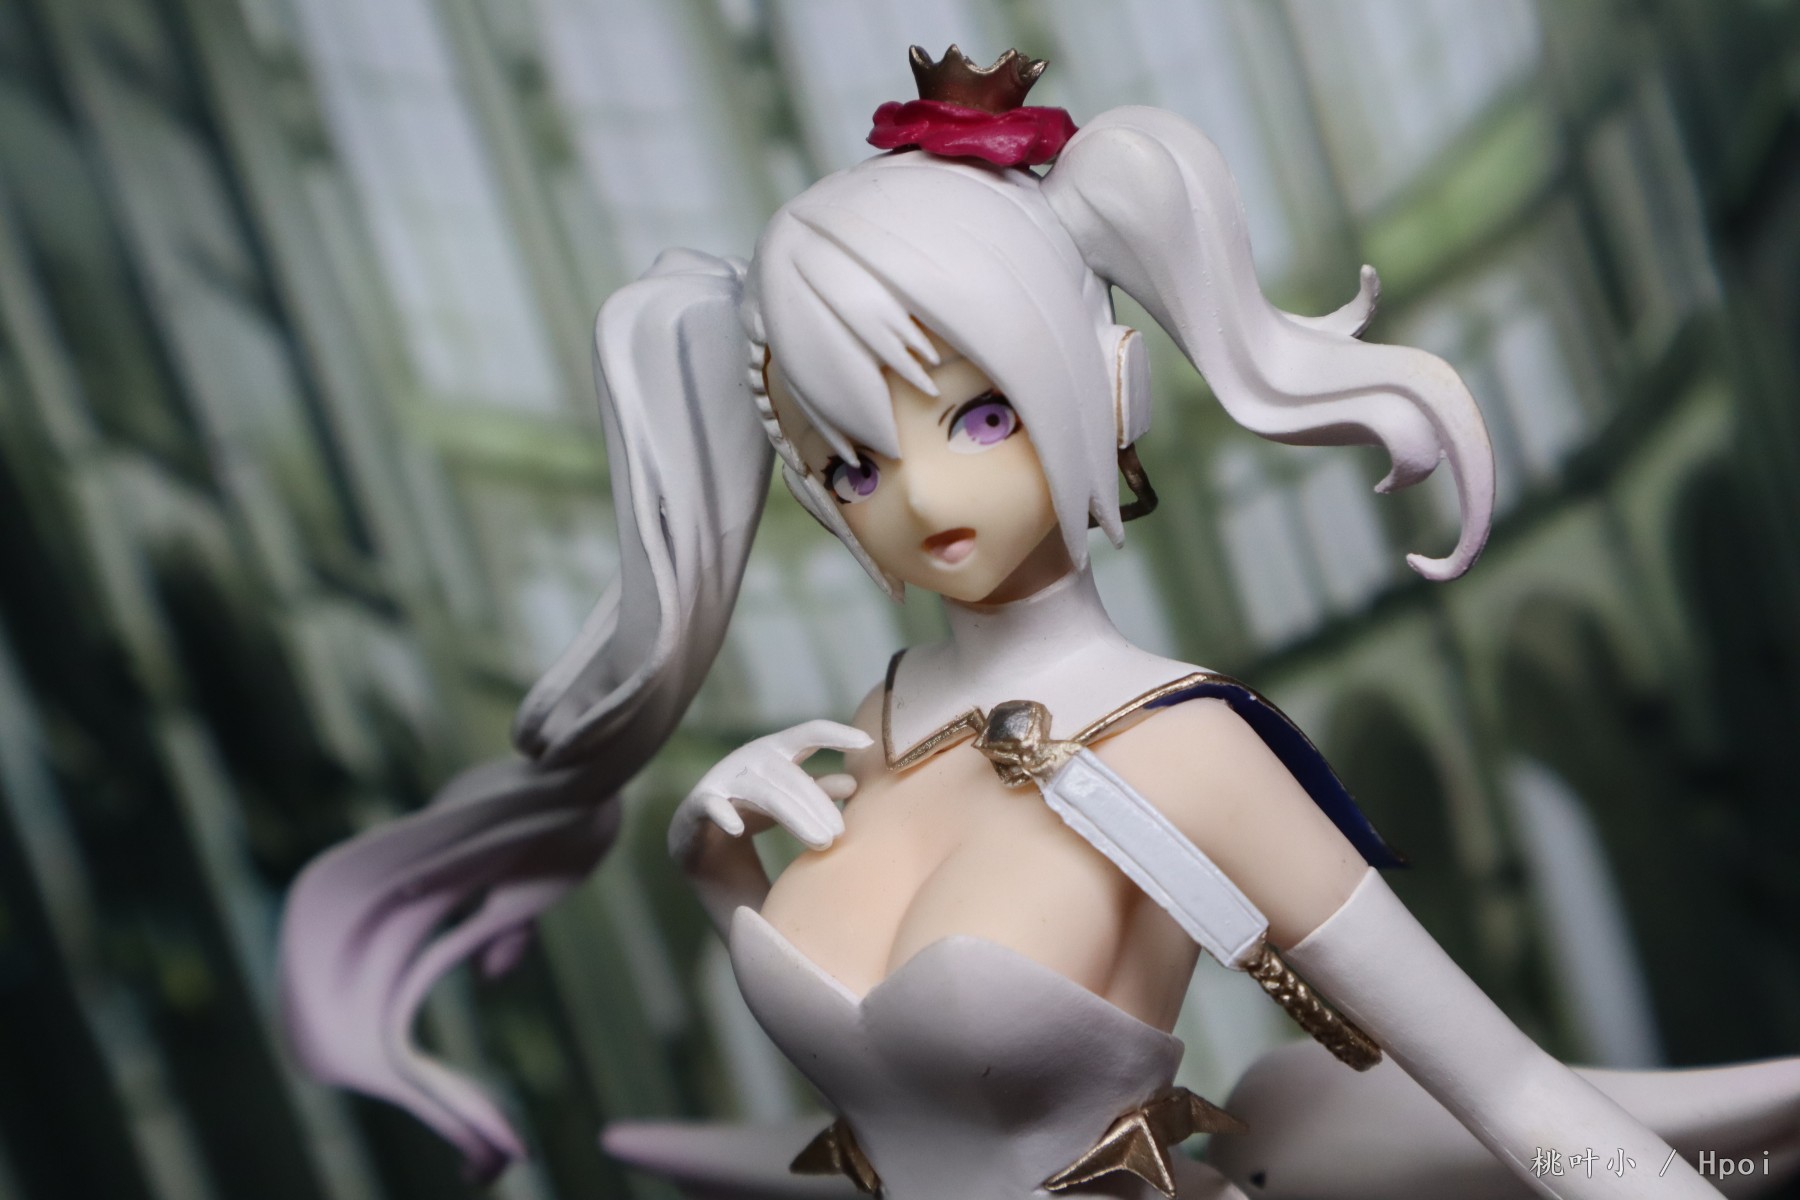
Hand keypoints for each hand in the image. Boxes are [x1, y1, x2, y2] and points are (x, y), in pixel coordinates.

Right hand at [670, 720, 871, 863]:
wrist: (698, 842)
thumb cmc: (751, 813)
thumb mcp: (789, 800)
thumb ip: (816, 790)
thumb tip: (853, 783)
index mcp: (774, 751)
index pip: (807, 733)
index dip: (836, 733)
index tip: (867, 742)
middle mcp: (749, 759)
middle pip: (791, 774)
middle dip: (818, 802)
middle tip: (841, 834)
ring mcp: (721, 780)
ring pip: (764, 794)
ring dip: (795, 816)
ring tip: (822, 843)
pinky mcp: (697, 805)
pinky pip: (711, 805)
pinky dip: (724, 814)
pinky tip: (739, 830)